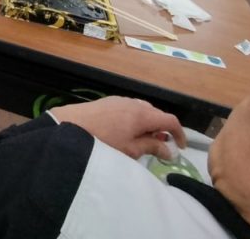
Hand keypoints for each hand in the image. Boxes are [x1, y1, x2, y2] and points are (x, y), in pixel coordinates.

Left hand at [52, 97, 185, 159]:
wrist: (69, 126)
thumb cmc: (102, 142)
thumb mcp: (130, 150)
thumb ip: (151, 147)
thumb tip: (170, 150)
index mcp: (142, 114)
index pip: (169, 120)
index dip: (179, 133)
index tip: (181, 147)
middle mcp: (133, 103)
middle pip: (156, 113)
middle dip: (161, 129)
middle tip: (158, 146)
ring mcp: (119, 100)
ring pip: (142, 109)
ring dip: (147, 123)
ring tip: (141, 140)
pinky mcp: (107, 101)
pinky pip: (129, 108)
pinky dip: (134, 119)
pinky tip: (125, 131)